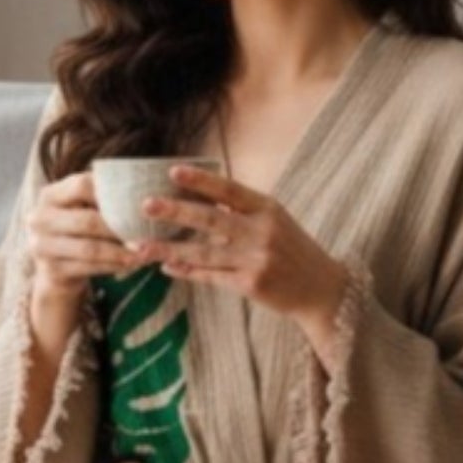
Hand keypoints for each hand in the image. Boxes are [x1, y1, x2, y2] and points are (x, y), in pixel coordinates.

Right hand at [25, 169, 145, 322]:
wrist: (54, 268)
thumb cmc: (77, 232)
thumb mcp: (81, 209)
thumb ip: (101, 198)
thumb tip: (145, 191)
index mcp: (50, 195)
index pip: (82, 185)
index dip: (111, 192)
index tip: (139, 200)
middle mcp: (40, 218)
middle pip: (87, 220)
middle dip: (120, 228)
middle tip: (147, 233)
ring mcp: (42, 245)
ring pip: (90, 248)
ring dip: (120, 251)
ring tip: (144, 252)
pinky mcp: (52, 270)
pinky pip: (89, 268)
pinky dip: (113, 266)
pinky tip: (131, 264)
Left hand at [126, 165, 347, 335]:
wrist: (322, 290)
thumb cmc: (294, 251)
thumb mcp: (277, 221)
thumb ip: (245, 210)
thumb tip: (205, 197)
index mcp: (268, 209)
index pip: (229, 190)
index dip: (200, 181)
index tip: (173, 172)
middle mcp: (262, 232)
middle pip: (211, 219)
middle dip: (175, 212)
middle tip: (145, 205)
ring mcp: (256, 260)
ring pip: (204, 252)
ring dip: (169, 249)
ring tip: (140, 245)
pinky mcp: (251, 285)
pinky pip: (211, 276)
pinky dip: (187, 271)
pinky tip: (167, 266)